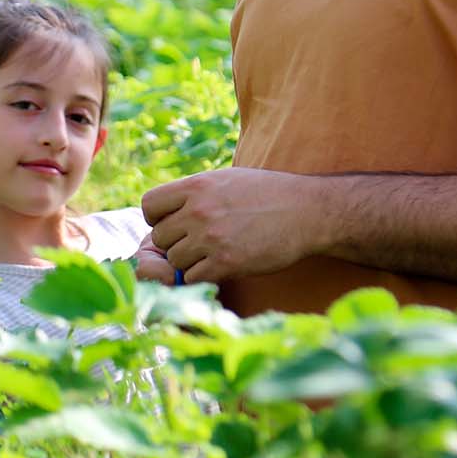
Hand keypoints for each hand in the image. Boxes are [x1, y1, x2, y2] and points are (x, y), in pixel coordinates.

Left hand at [140, 167, 324, 283]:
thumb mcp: (227, 180)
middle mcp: (199, 210)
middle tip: (200, 243)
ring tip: (215, 253)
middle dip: (176, 243)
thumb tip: (167, 209)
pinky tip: (223, 266)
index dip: (158, 218)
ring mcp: (211, 237)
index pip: (149, 205)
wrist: (307, 211)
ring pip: (175, 260)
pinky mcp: (226, 262)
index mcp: (197, 186)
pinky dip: (203, 277)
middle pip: (160, 238)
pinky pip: (193, 278)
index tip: (176, 223)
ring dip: (190, 262)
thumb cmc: (269, 194)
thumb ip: (195, 193)